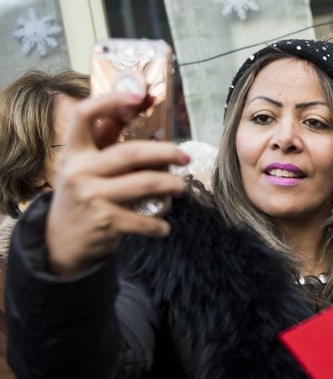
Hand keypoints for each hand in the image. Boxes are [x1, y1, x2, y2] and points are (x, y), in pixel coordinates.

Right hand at [46, 92, 188, 276]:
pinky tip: (164, 227)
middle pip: (130, 153)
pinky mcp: (104, 222)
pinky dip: (159, 225)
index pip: (83, 115)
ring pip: (143, 184)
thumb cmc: (82, 194)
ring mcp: (91, 197)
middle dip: (165, 152)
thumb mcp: (84, 165)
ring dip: (170, 185)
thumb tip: (136, 102)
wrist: (60, 240)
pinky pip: (142, 220)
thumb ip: (106, 139)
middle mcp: (79, 171)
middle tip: (185, 157)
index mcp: (73, 151)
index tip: (138, 96)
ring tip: (181, 188)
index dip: (109, 101)